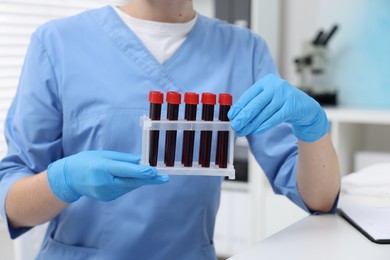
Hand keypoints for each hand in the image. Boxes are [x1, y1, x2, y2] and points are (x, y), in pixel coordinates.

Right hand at [47, 150, 168, 202]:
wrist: (69, 178)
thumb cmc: (88, 161)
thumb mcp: (105, 155)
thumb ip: (125, 159)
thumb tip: (143, 161)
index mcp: (101, 168)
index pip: (123, 170)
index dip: (139, 171)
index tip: (153, 171)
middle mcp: (103, 182)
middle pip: (130, 181)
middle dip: (149, 179)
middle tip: (164, 178)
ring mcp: (105, 193)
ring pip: (129, 186)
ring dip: (142, 180)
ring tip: (155, 176)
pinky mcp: (107, 198)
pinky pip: (124, 190)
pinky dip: (132, 184)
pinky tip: (137, 179)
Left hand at [228, 74, 329, 141]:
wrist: (306, 109)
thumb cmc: (282, 105)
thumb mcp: (268, 100)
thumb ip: (254, 104)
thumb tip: (236, 116)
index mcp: (266, 82)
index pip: (249, 95)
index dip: (239, 106)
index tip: (231, 116)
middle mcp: (275, 86)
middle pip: (255, 104)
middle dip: (243, 116)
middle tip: (235, 126)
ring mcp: (285, 95)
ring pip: (264, 112)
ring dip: (252, 124)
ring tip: (243, 131)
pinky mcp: (291, 106)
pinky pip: (274, 118)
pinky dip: (264, 125)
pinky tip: (256, 131)